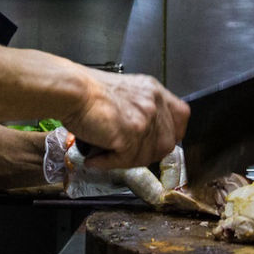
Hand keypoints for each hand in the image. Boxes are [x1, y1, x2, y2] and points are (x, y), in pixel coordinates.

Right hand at [61, 71, 187, 169]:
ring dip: (125, 161)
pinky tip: (97, 159)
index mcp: (154, 91)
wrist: (72, 90)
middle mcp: (154, 103)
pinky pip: (127, 160)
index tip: (157, 142)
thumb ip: (139, 110)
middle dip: (148, 154)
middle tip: (126, 155)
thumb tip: (141, 136)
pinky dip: (109, 163)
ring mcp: (145, 119)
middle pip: (167, 142)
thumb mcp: (124, 92)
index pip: (181, 116)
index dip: (172, 133)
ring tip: (105, 156)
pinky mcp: (131, 134)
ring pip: (147, 155)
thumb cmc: (87, 91)